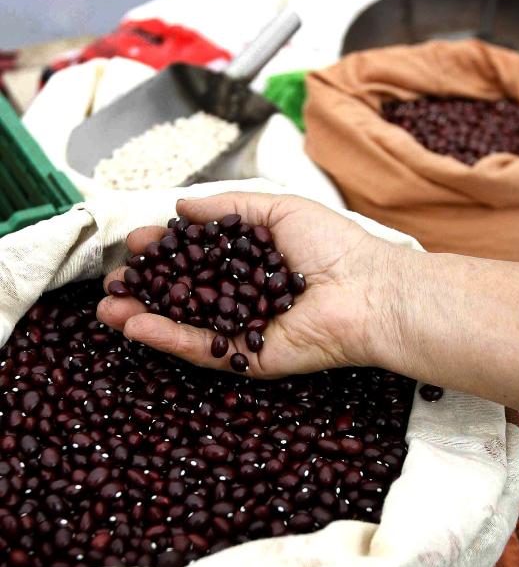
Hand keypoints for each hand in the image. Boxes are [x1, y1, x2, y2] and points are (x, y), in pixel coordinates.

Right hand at [97, 192, 397, 376]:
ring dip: (142, 316)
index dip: (164, 250)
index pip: (196, 258)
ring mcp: (241, 330)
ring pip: (183, 325)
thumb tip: (180, 207)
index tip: (134, 242)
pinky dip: (166, 338)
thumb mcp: (275, 209)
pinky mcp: (245, 358)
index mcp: (249, 263)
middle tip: (110, 282)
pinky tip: (133, 326)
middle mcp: (242, 297)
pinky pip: (200, 349)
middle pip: (183, 295)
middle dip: (144, 288)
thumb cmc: (332, 245)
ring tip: (106, 309)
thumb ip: (225, 208)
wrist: (365, 290)